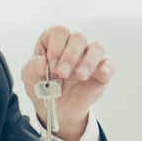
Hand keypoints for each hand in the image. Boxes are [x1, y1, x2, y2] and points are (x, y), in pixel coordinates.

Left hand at [20, 26, 115, 140]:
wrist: (57, 108)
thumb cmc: (43, 87)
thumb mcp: (29, 79)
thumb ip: (32, 68)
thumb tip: (41, 62)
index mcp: (54, 41)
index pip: (59, 32)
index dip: (56, 47)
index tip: (51, 66)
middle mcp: (73, 46)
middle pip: (78, 37)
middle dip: (70, 56)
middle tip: (62, 74)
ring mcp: (89, 57)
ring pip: (97, 47)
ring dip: (88, 61)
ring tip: (80, 76)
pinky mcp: (102, 71)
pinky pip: (112, 63)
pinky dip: (109, 67)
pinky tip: (102, 74)